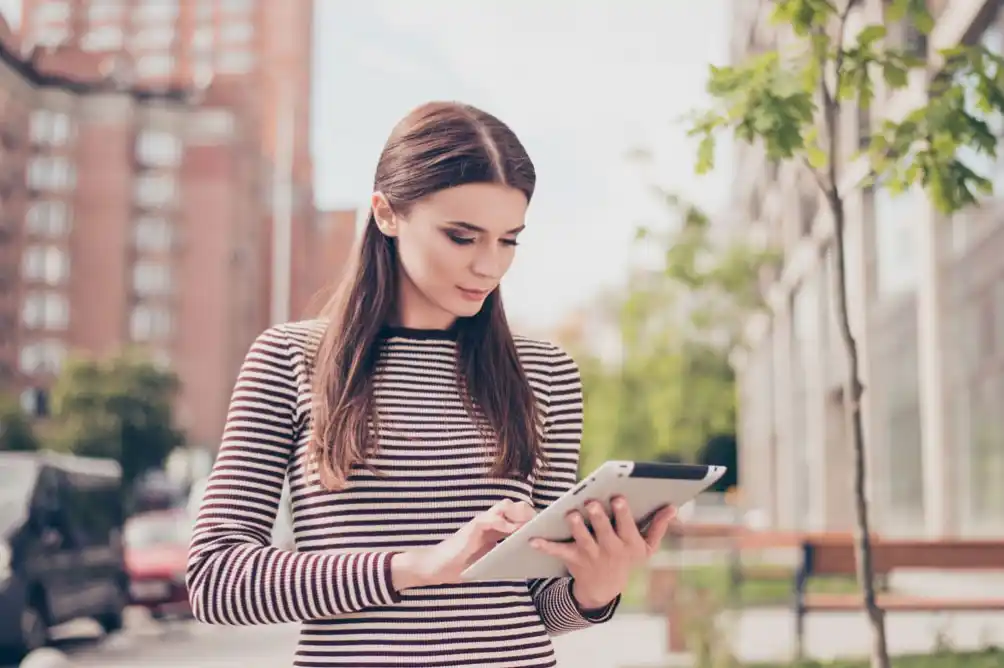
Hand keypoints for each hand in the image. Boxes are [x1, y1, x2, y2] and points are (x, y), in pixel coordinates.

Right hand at [391, 499, 534, 589]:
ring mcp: (481, 522)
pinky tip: (514, 531)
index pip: (518, 515)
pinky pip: (490, 519)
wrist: (438, 567)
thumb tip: (532, 557)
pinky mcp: (472, 527)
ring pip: (504, 506)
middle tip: (544, 523)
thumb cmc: (464, 565)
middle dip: (530, 512)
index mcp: (497, 528)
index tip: (549, 524)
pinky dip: (503, 523)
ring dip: (520, 514)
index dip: (533, 517)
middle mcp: (490, 521)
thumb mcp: (491, 560)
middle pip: (515, 506)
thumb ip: (507, 553)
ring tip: (532, 525)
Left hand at [530, 497, 675, 608]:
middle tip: (592, 502)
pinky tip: (532, 539)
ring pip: (582, 539)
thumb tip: (673, 507)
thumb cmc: (626, 558)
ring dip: (576, 526)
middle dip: (598, 517)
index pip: (626, 527)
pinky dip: (544, 545)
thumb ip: (658, 526)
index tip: (619, 497)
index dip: (622, 513)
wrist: (604, 588)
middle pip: (603, 532)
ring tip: (571, 513)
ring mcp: (591, 555)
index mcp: (629, 544)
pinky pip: (558, 551)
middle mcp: (610, 550)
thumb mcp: (646, 548)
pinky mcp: (573, 559)